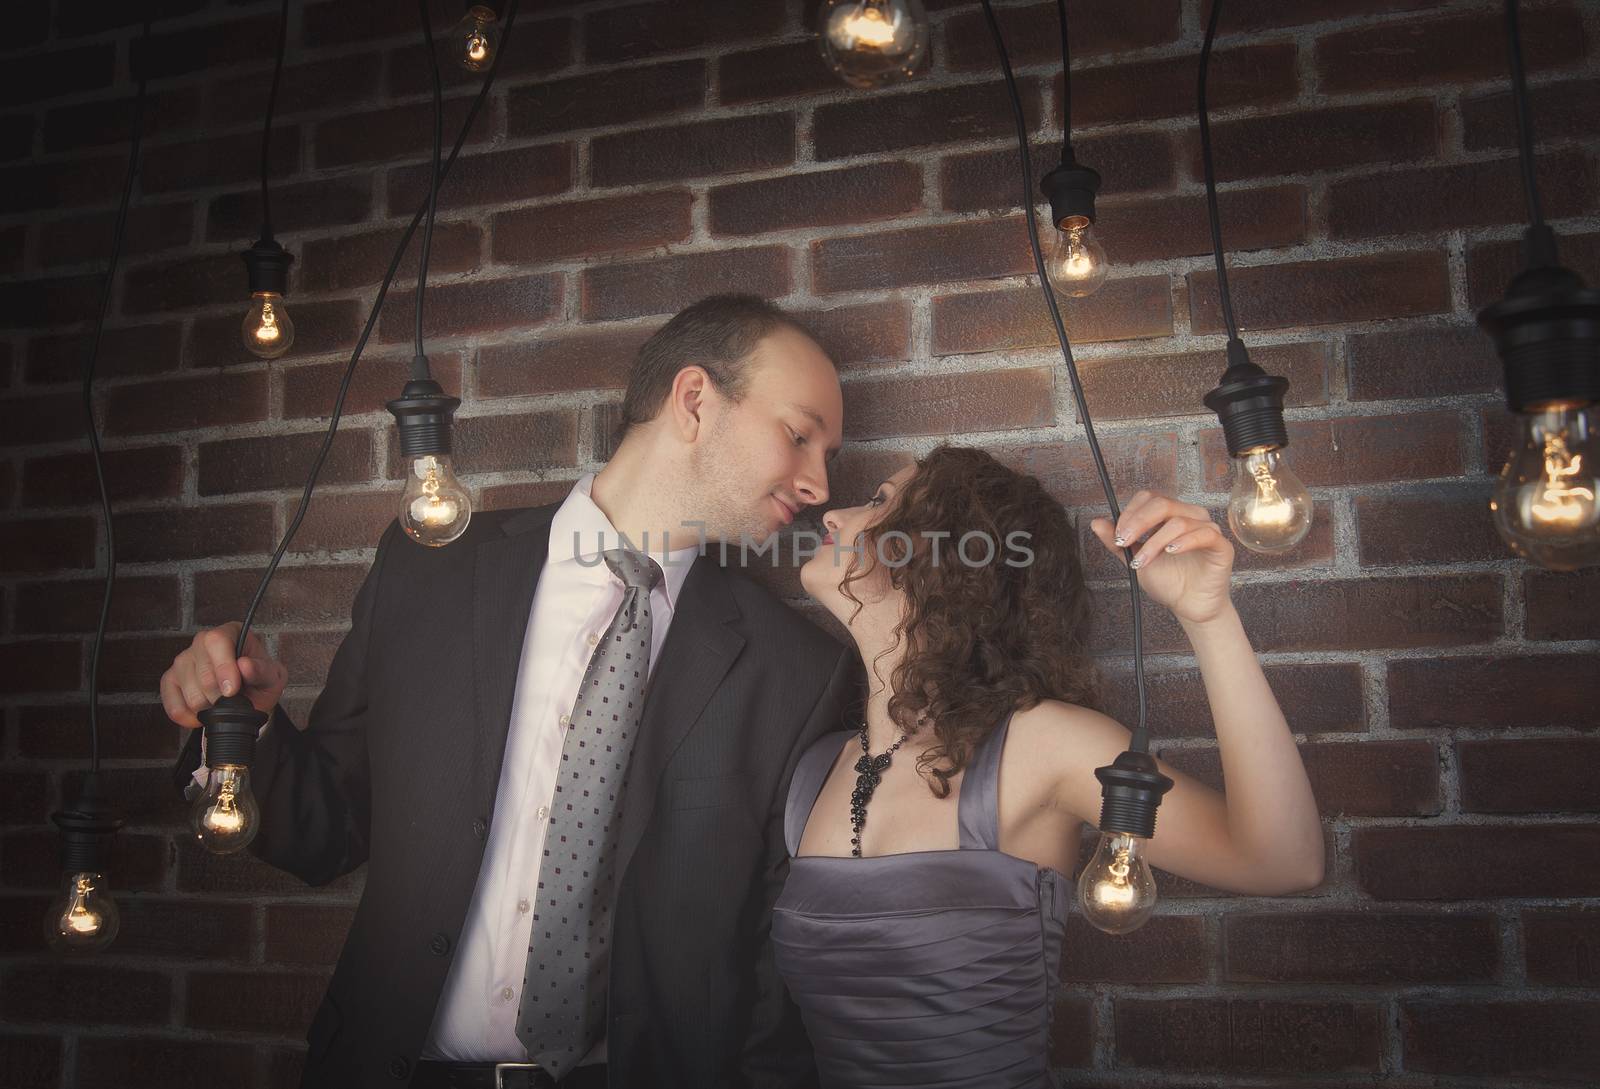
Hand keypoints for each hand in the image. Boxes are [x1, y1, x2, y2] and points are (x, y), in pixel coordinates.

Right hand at [159, 622, 286, 728]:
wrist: (251, 698)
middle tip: (234, 698)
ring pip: (190, 692)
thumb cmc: (261, 681)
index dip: (223, 667)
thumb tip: (245, 665)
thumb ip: (262, 670)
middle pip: (202, 672)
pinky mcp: (170, 680)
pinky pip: (173, 705)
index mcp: (230, 633)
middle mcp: (202, 642)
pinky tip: (204, 715)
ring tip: (222, 703)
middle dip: (221, 695)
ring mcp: (183, 660)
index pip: (217, 641)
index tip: (232, 690)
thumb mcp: (273, 676)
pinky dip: (190, 717)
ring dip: (209, 706)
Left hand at [1089, 491, 1234, 625]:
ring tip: (1142, 561)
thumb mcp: (1135, 559)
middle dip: (1138, 523)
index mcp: (1171, 514)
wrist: (1187, 606)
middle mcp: (1190, 516)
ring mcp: (1207, 529)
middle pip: (1163, 504)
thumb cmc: (1167, 581)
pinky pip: (1205, 534)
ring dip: (1154, 542)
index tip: (1118, 535)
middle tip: (1124, 542)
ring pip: (1179, 521)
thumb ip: (1117, 542)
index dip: (1130, 513)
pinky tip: (1170, 552)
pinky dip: (1184, 542)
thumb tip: (1096, 523)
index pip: (1149, 498)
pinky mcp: (1221, 546)